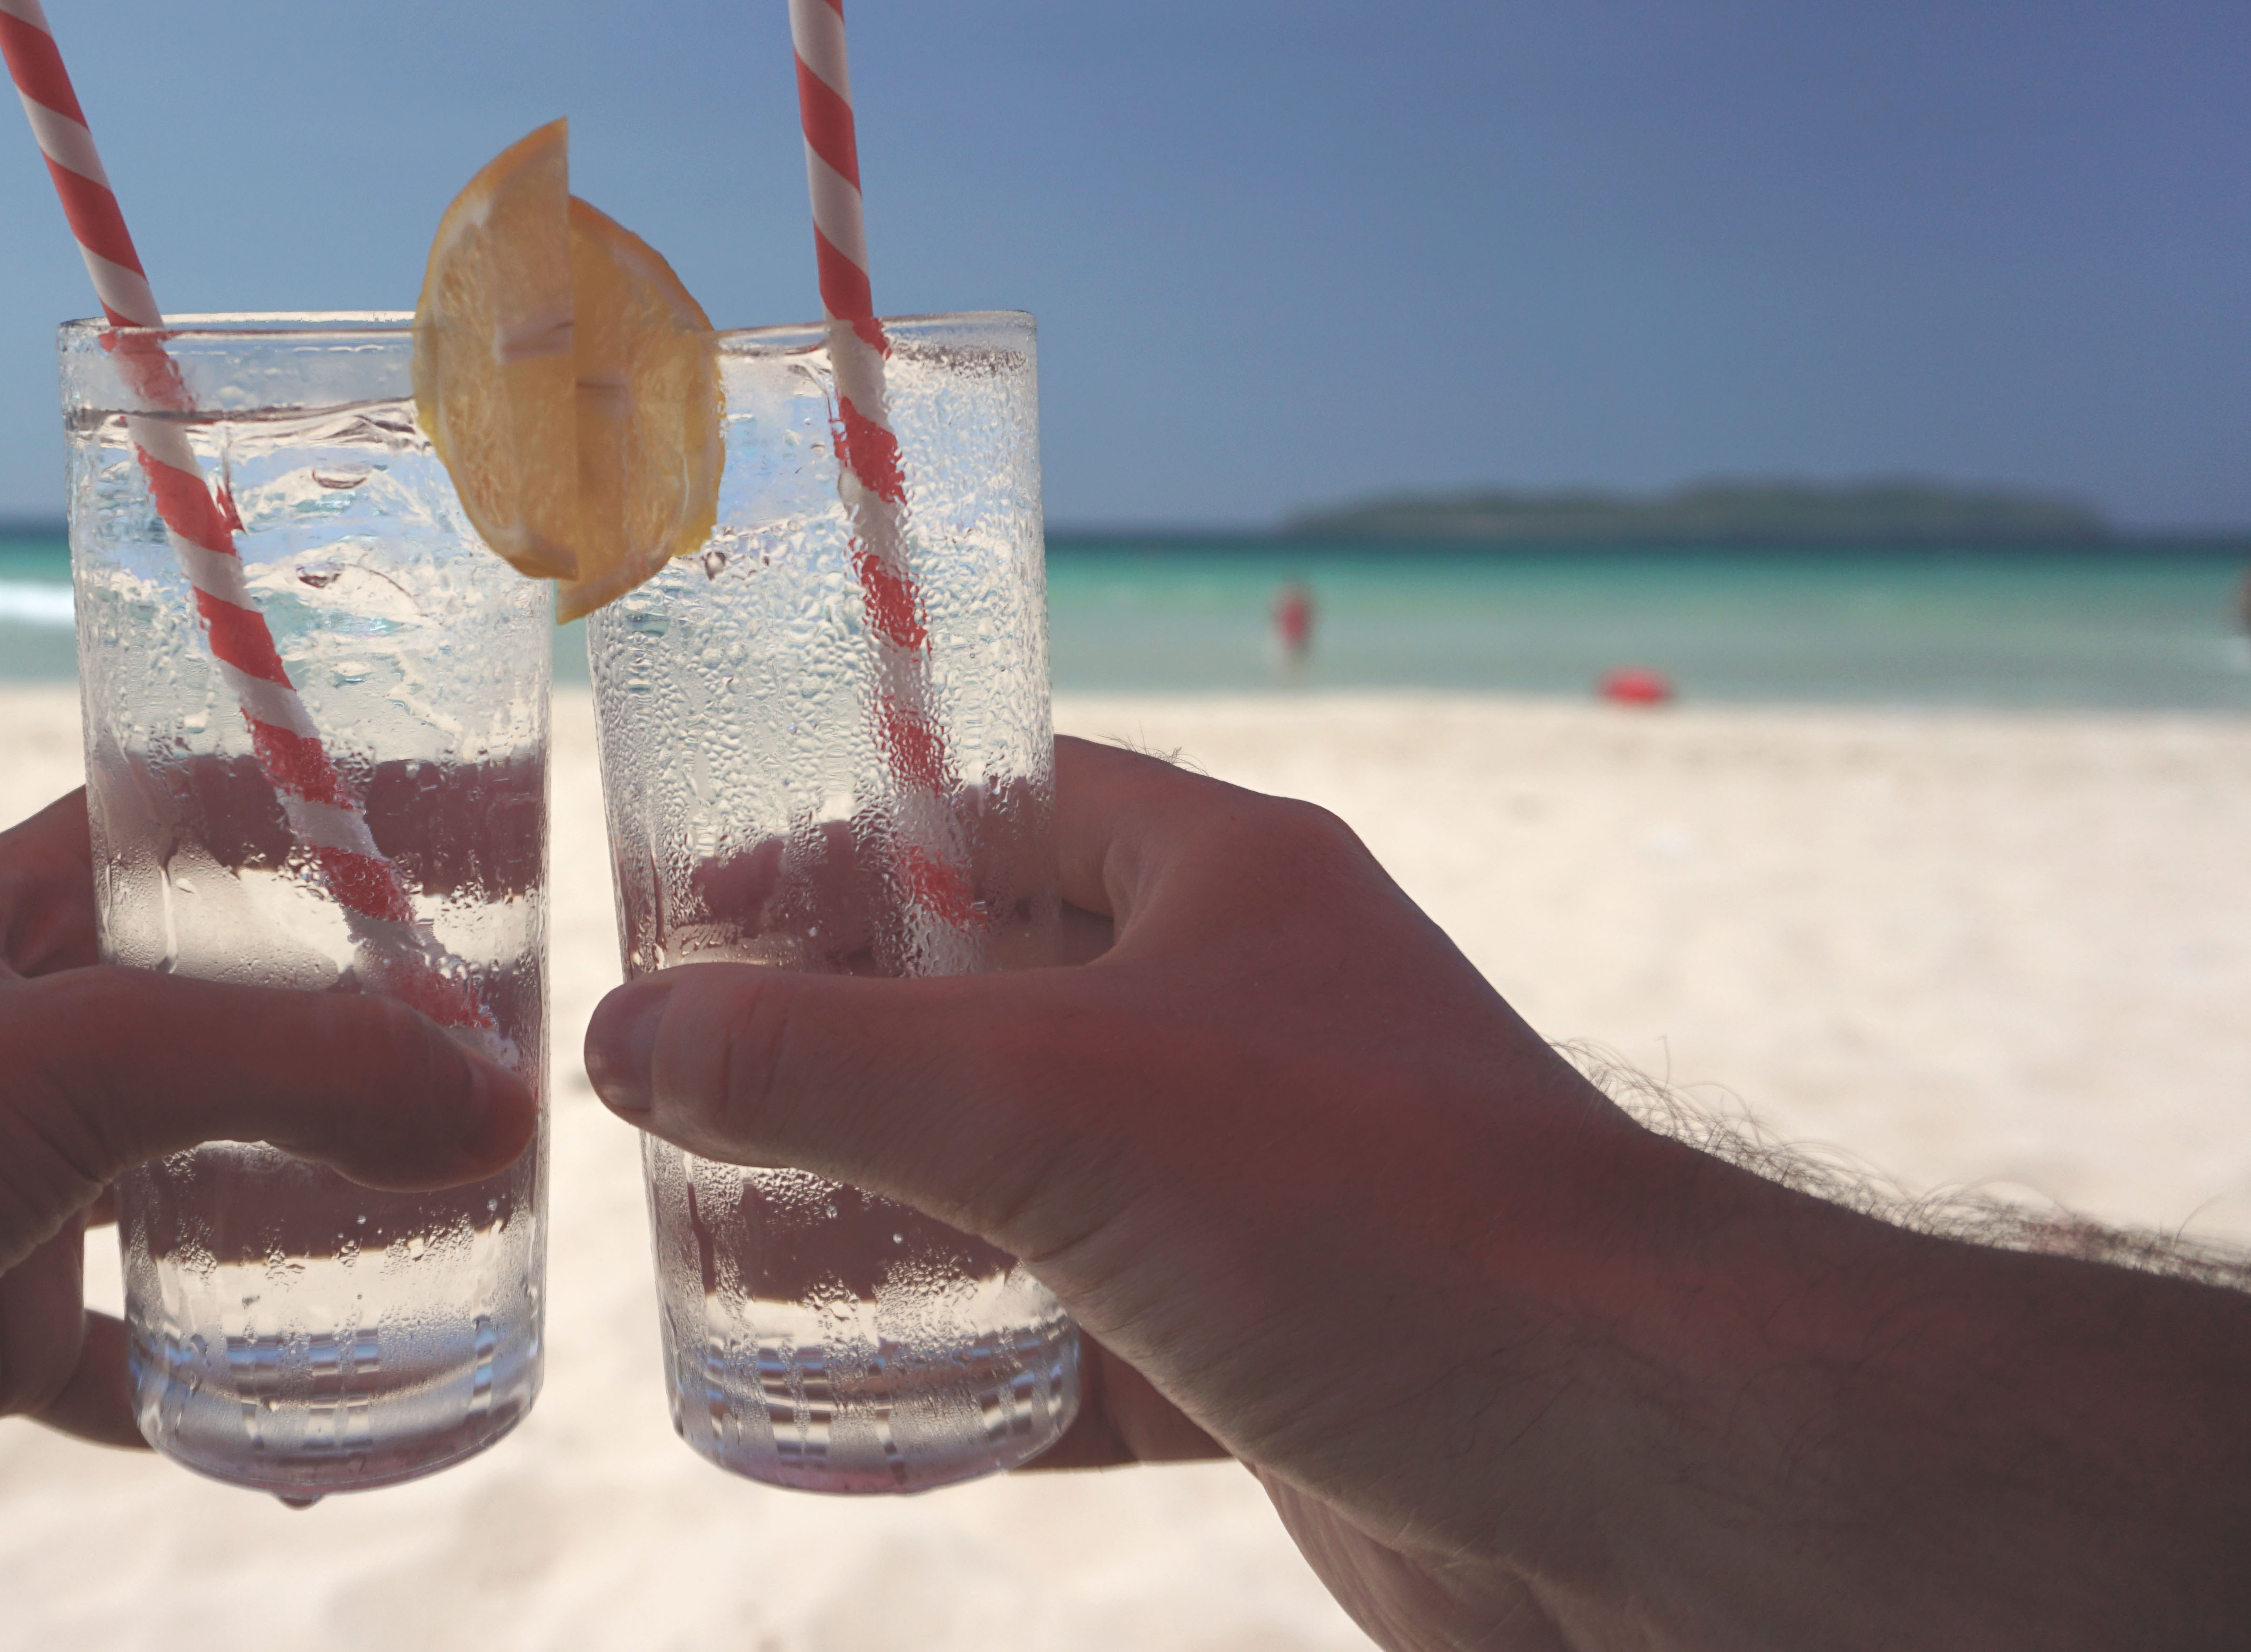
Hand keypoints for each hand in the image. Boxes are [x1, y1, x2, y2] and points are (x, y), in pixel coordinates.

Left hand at [0, 790, 534, 1651]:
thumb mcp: (87, 1063)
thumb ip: (298, 1071)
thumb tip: (498, 1108)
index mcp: (17, 914)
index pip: (187, 814)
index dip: (311, 807)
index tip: (452, 824)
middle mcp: (19, 1037)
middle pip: (223, 1009)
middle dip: (354, 1032)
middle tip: (502, 1051)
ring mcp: (9, 1189)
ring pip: (200, 1183)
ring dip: (312, 1208)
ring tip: (461, 1221)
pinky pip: (148, 1355)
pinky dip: (236, 1385)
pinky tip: (336, 1424)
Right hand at [582, 737, 2250, 1649]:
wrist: (1645, 1468)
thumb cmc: (1374, 1219)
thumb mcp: (1046, 1106)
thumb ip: (820, 1065)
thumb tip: (625, 1038)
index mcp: (1226, 887)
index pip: (1009, 800)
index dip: (855, 831)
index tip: (706, 892)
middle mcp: (1252, 1020)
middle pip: (1001, 1001)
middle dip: (848, 1047)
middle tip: (684, 1086)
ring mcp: (1273, 1194)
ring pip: (1037, 1186)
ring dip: (899, 1219)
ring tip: (728, 1243)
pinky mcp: (1285, 1355)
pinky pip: (1088, 1350)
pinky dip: (976, 1378)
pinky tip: (853, 1410)